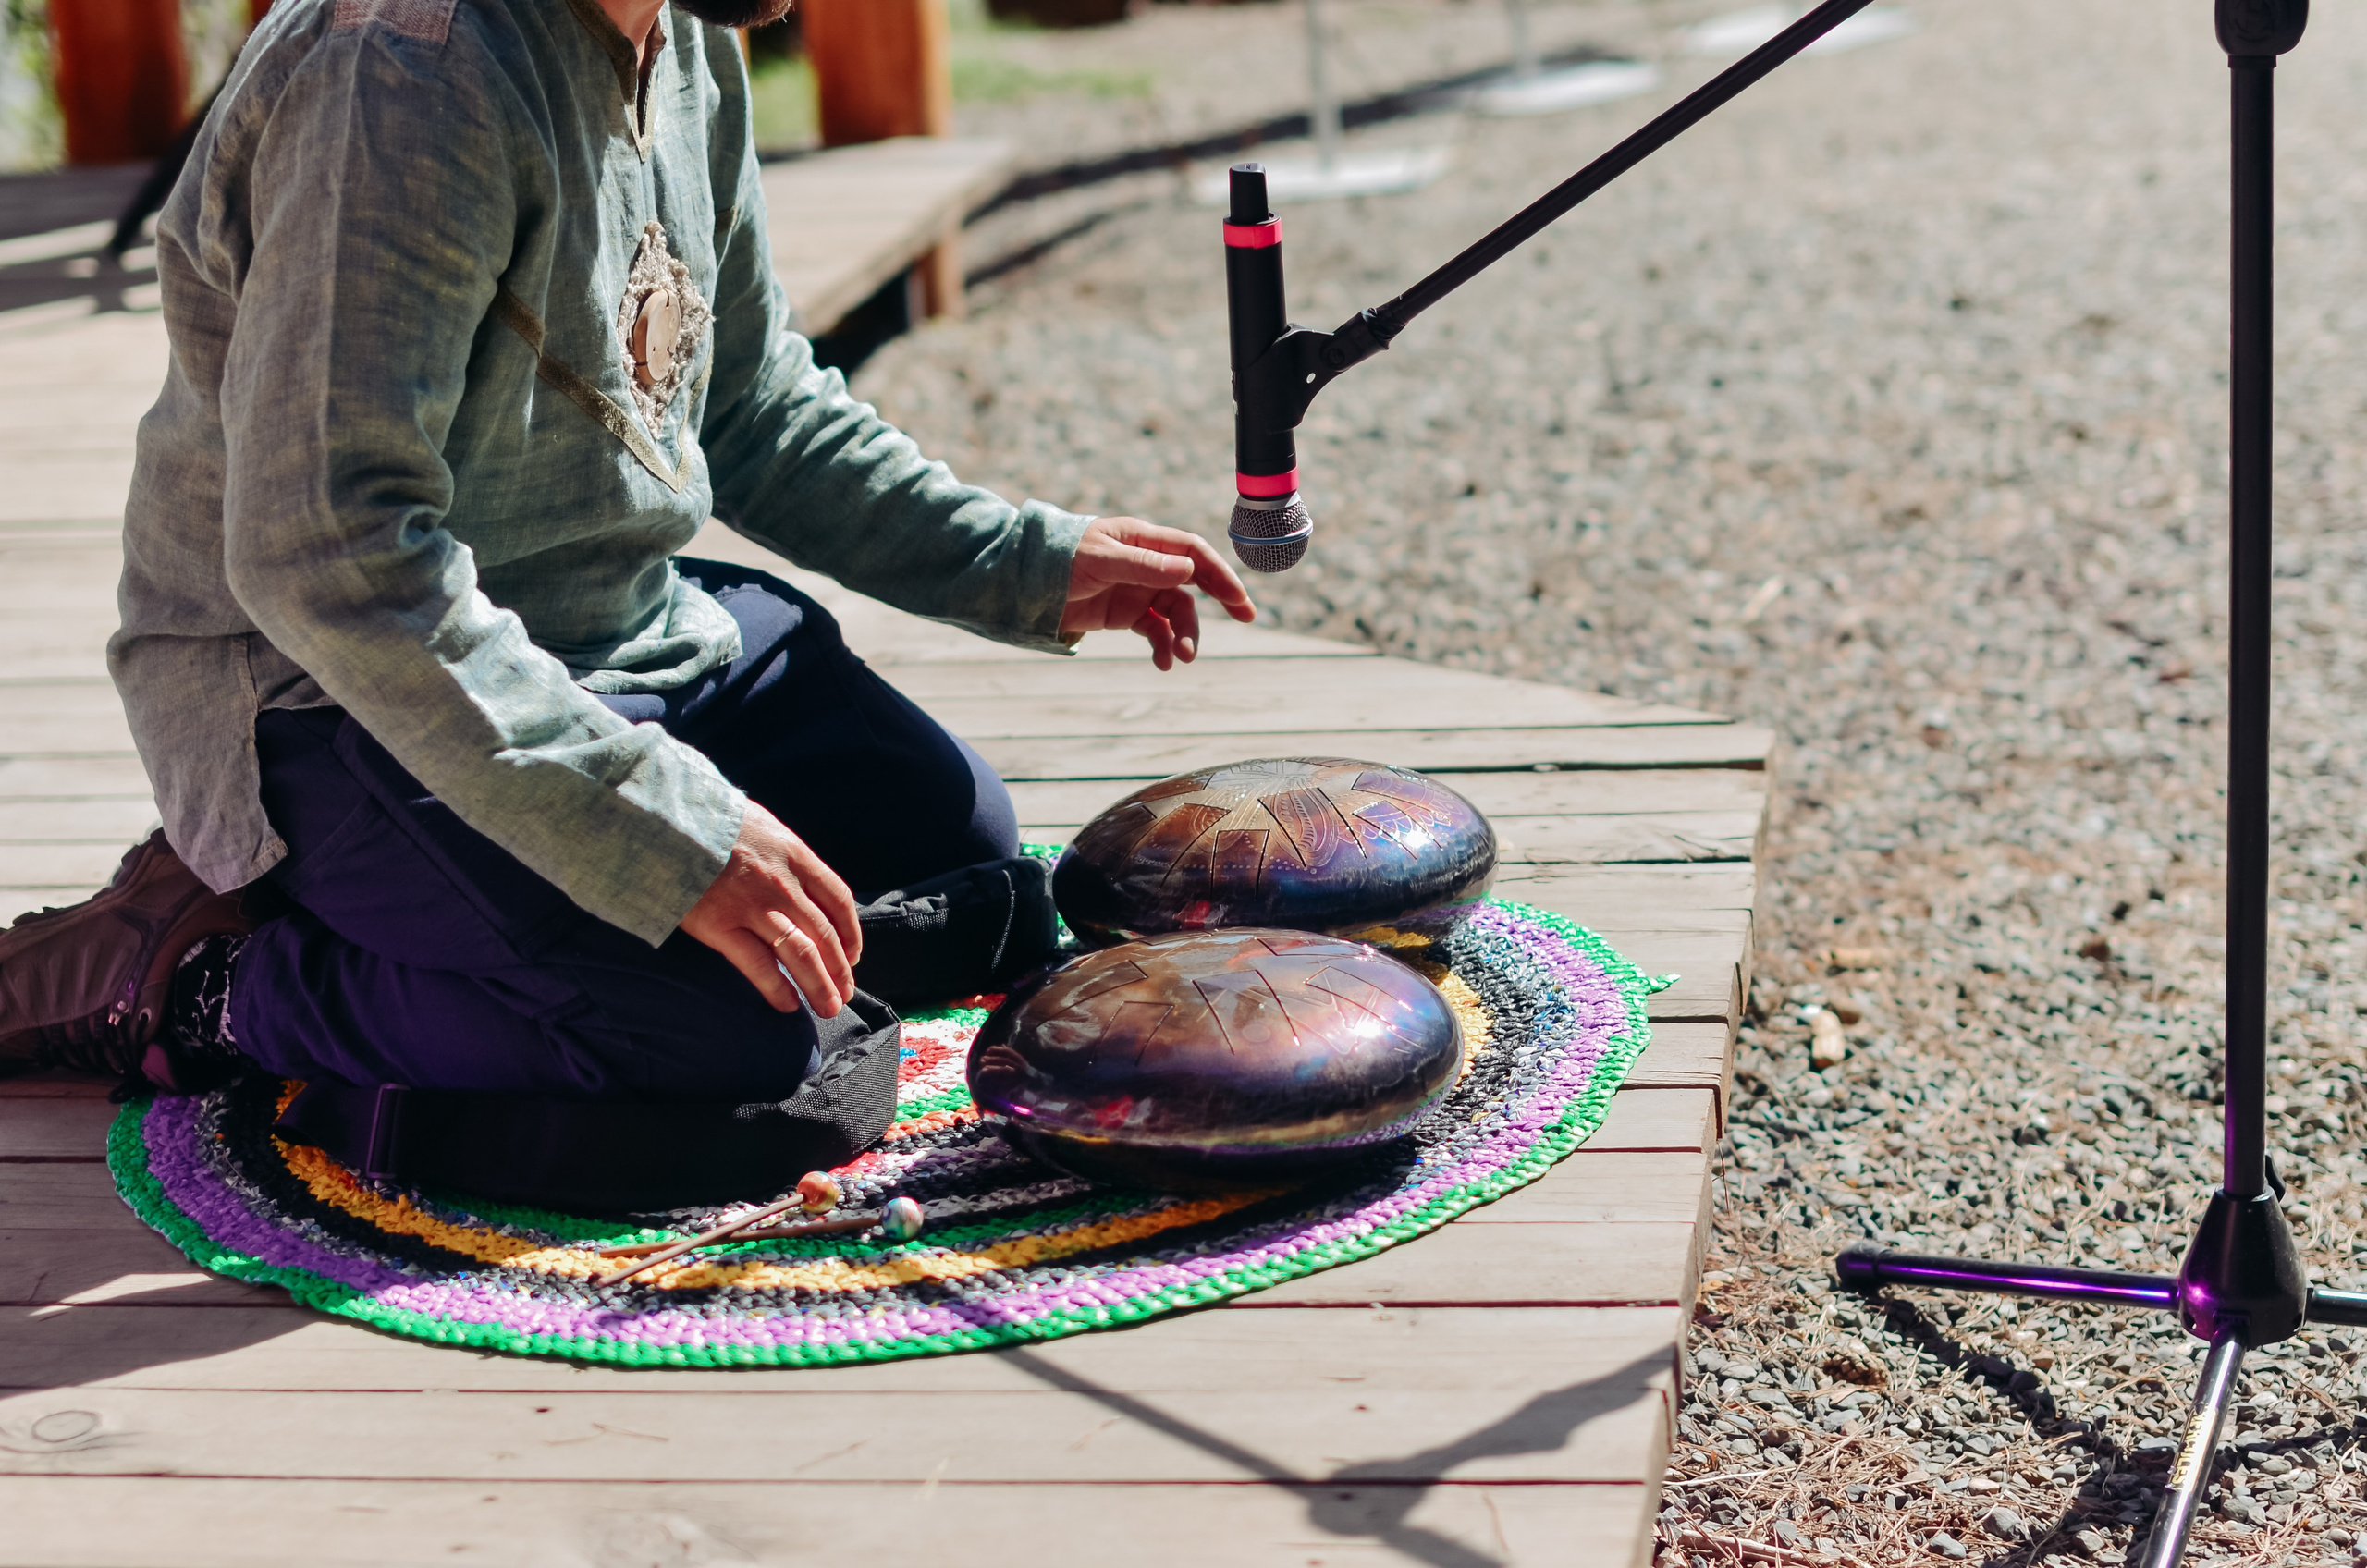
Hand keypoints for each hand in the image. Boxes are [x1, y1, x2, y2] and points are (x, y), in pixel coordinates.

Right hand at [680, 802, 862, 1016]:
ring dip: (819, 985)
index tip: (853, 955)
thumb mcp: (761, 827)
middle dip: (839, 968)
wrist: (664, 818)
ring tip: (828, 1007)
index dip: (850, 932)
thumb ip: (783, 857)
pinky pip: (759, 965)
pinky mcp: (721, 926)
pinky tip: (788, 1005)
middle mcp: (781, 883)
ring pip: (800, 954)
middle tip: (845, 992)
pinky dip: (778, 989)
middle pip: (824, 933)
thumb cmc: (711, 821)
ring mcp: (752, 906)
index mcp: (794, 855)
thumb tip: (800, 885)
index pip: (837, 899)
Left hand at [1059, 516, 1256, 670]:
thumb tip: (1190, 570)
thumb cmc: (1059, 559)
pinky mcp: (1125, 613)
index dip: (1219, 572)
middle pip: (1195, 580)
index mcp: (1143, 539)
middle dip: (1221, 598)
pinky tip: (1163, 663)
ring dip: (1184, 634)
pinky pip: (1155, 630)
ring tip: (1181, 658)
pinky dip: (1162, 646)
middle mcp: (1147, 563)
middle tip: (1247, 617)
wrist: (1024, 584)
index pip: (1192, 552)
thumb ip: (1144, 566)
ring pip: (1175, 612)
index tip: (1238, 597)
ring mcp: (1138, 589)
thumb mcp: (1101, 560)